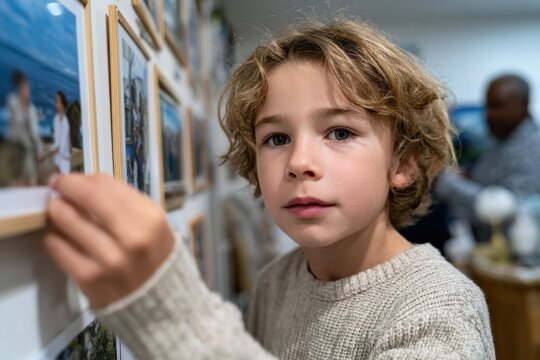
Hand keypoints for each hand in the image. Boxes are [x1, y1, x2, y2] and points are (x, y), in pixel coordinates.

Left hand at [45, 173, 174, 307]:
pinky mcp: (89, 278)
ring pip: (67, 219)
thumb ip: (123, 200)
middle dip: (66, 185)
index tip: (74, 178)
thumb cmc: (152, 255)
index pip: (108, 186)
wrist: (158, 301)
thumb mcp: (151, 222)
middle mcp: (132, 237)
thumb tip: (85, 181)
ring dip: (56, 208)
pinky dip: (53, 236)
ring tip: (56, 208)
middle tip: (57, 183)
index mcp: (151, 219)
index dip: (85, 178)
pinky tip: (58, 234)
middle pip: (88, 197)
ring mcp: (109, 259)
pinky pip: (57, 248)